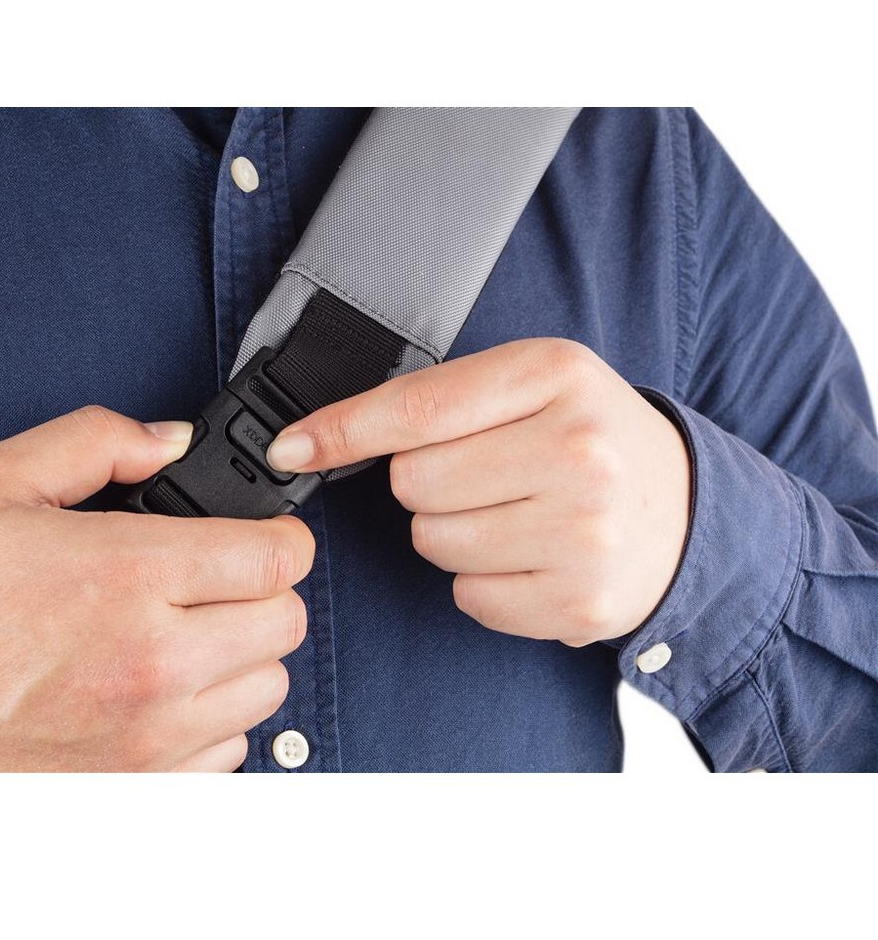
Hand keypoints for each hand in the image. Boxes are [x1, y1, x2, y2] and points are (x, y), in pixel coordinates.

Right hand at [0, 406, 313, 770]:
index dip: (281, 538)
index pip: (278, 558)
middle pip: (287, 622)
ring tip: (187, 637)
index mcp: (129, 575)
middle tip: (220, 583)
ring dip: (243, 657)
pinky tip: (164, 693)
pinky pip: (230, 750)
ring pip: (268, 688)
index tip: (264, 536)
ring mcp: (150, 734)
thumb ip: (96, 441)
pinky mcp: (140, 786)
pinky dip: (213, 719)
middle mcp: (153, 661)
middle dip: (265, 593)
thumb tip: (172, 441)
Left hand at [267, 339, 689, 645]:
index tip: (293, 446)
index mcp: (557, 375)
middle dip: (428, 483)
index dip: (343, 428)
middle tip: (488, 474)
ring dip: (454, 533)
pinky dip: (483, 581)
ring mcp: (584, 532)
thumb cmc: (591, 437)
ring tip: (515, 515)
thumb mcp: (534, 384)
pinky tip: (531, 556)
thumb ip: (439, 399)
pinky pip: (469, 596)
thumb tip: (315, 439)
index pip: (418, 405)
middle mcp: (577, 451)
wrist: (685, 511)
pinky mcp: (580, 601)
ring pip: (434, 543)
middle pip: (413, 482)